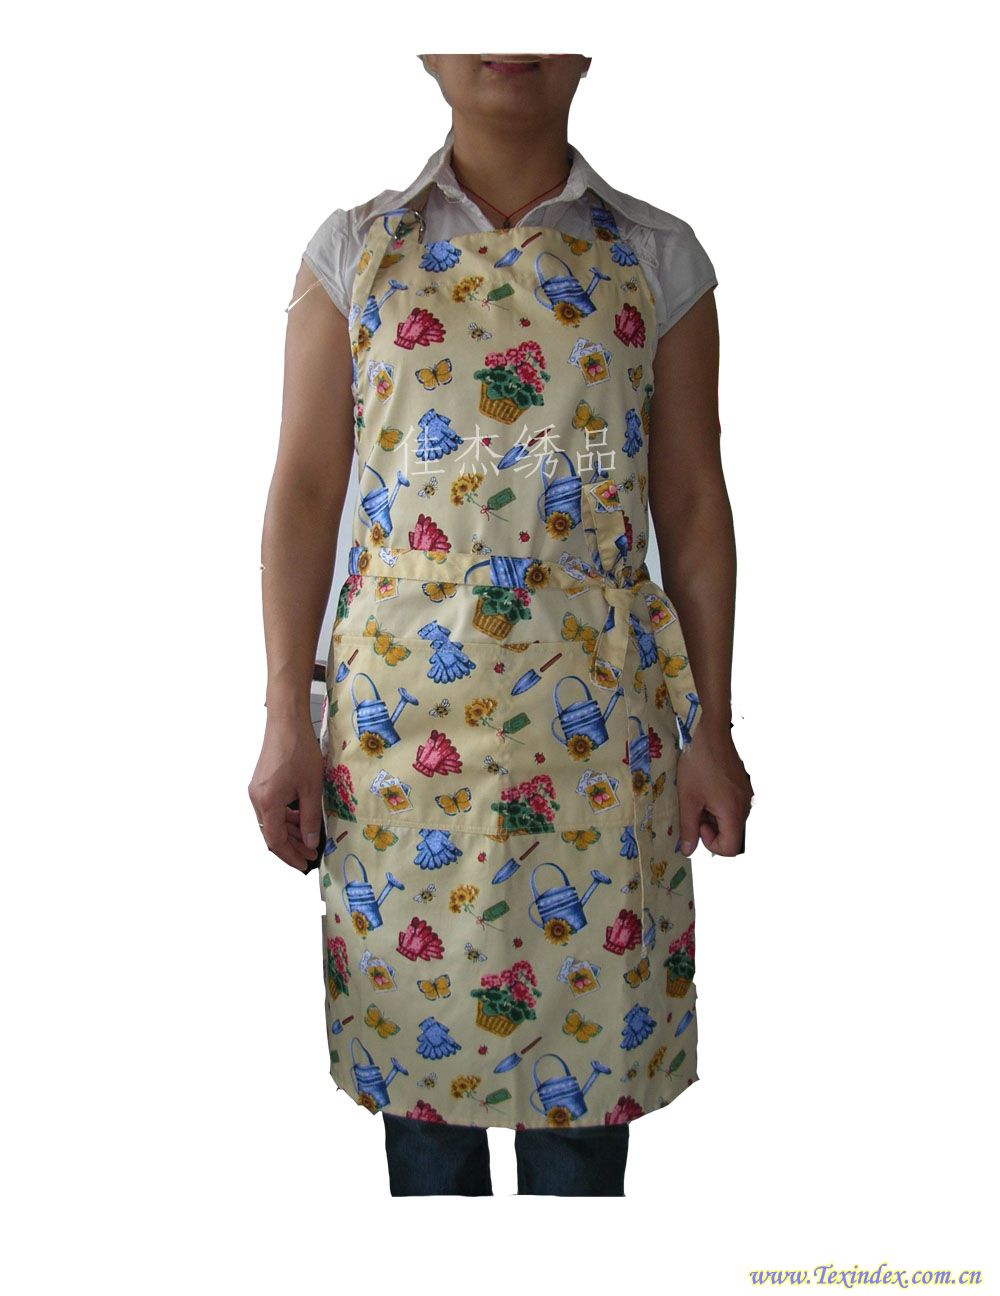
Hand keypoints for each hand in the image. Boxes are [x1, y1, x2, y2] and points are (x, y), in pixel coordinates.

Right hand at [248, 714, 324, 872]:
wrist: (286, 723)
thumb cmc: (300, 752)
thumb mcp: (311, 788)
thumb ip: (310, 819)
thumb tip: (309, 843)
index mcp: (267, 803)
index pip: (275, 841)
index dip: (290, 856)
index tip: (305, 864)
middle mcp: (256, 800)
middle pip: (271, 834)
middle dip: (290, 847)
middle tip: (309, 856)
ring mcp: (256, 792)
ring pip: (271, 822)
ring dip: (289, 833)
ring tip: (308, 840)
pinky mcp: (260, 785)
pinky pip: (271, 809)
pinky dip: (285, 818)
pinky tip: (300, 819)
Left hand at [676, 723, 752, 856]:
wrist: (709, 731)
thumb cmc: (697, 764)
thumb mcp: (688, 799)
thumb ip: (688, 828)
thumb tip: (689, 851)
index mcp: (734, 812)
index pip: (730, 848)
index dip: (711, 844)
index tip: (698, 824)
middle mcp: (745, 805)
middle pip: (731, 833)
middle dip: (710, 828)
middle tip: (694, 809)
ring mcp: (746, 794)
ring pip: (731, 819)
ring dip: (713, 815)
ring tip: (698, 796)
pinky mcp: (743, 784)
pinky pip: (733, 805)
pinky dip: (718, 804)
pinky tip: (705, 788)